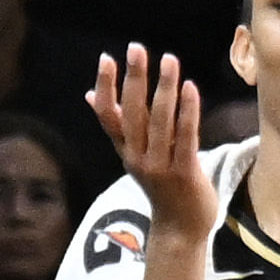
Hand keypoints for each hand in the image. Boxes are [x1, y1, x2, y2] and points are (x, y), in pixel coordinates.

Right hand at [91, 45, 216, 238]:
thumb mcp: (135, 156)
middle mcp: (138, 157)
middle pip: (132, 112)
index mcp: (125, 150)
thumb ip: (118, 126)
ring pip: (160, 120)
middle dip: (134, 78)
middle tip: (136, 48)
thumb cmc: (161, 187)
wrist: (180, 230)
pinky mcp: (184, 172)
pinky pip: (185, 136)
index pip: (107, 115)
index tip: (106, 58)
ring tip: (169, 59)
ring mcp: (160, 166)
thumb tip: (89, 94)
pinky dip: (187, 111)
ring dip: (164, 87)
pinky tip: (190, 88)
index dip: (106, 86)